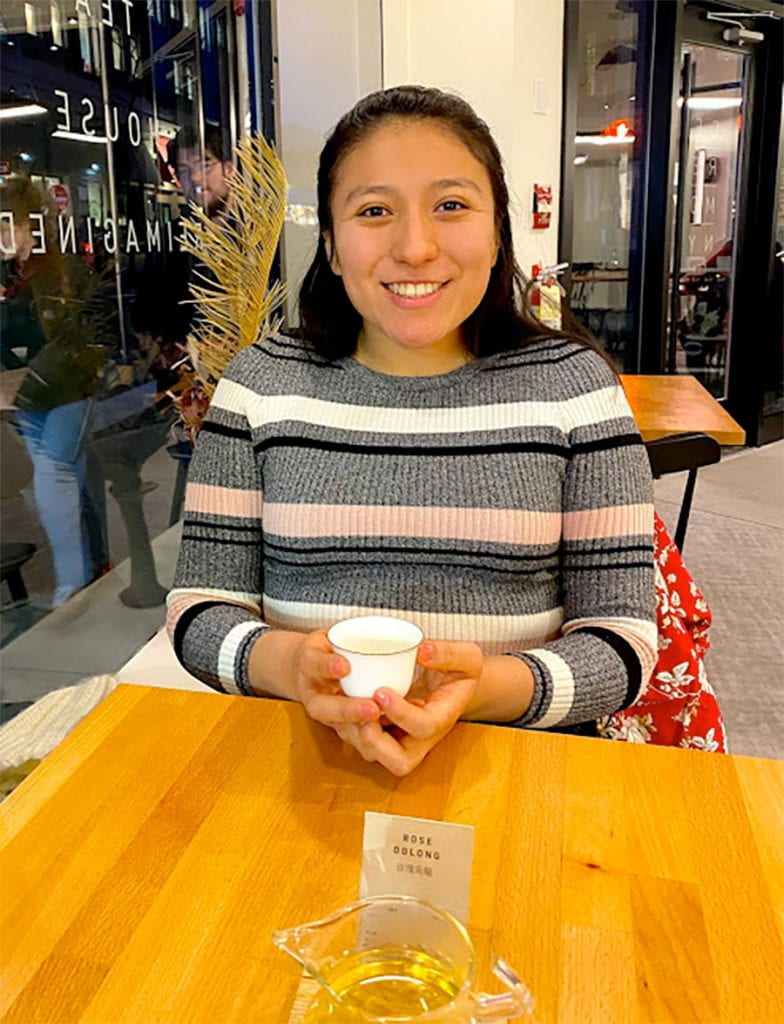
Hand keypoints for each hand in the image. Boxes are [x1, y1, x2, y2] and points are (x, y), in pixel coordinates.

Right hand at [291, 629, 380, 728]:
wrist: (308, 667)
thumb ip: (354, 632)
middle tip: (372, 708)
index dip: (325, 665)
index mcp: (308, 662)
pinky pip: (347, 734)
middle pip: (321, 707)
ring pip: (334, 726)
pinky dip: (365, 736)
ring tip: (383, 725)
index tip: (344, 666)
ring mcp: (322, 710)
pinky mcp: (335, 723)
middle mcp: (311, 690)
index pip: (312, 663)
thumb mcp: (332, 632)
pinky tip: (387, 733)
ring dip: (359, 728)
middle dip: (346, 709)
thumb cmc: (328, 647)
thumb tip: (400, 633)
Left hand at [332, 640, 483, 776]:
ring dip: (355, 735)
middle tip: (361, 714)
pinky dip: (347, 727)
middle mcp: (421, 738)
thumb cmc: (461, 671)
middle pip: (399, 761)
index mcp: (442, 718)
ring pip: (374, 755)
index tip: (381, 692)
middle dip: (375, 742)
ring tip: (345, 706)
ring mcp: (401, 740)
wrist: (453, 683)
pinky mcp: (383, 734)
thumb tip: (422, 650)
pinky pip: (361, 741)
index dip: (401, 714)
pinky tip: (340, 703)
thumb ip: (449, 653)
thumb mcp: (467, 657)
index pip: (424, 727)